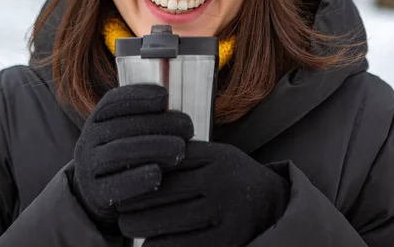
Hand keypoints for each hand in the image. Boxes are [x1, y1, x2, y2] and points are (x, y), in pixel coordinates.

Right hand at [72, 84, 193, 231]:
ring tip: (180, 150)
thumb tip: (172, 105)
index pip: (113, 101)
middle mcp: (88, 140)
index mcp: (97, 120)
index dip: (139, 95)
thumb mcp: (128, 133)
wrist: (97, 194)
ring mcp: (88, 167)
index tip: (165, 96)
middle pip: (121, 126)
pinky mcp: (94, 194)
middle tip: (188, 128)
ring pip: (117, 153)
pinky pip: (114, 186)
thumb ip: (145, 119)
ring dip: (152, 148)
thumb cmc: (126, 156)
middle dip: (157, 124)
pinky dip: (136, 179)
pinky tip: (158, 175)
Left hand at [119, 141, 288, 245]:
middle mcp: (220, 182)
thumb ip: (188, 155)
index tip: (122, 176)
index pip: (168, 160)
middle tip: (119, 208)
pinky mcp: (226, 242)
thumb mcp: (218, 156)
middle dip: (134, 201)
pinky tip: (148, 246)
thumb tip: (140, 155)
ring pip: (169, 221)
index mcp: (217, 156)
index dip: (140, 169)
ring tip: (128, 226)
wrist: (274, 207)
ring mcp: (224, 213)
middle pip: (163, 190)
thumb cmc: (233, 179)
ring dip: (141, 226)